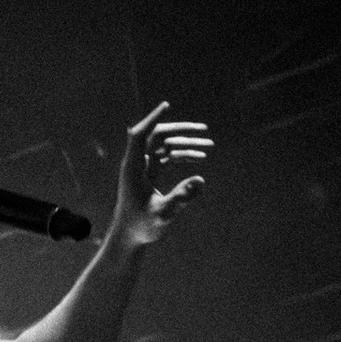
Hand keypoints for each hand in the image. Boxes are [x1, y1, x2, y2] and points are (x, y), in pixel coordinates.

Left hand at [114, 102, 209, 246]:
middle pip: (157, 136)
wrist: (130, 236)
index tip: (166, 105)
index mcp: (133, 168)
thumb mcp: (164, 213)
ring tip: (210, 144)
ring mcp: (142, 168)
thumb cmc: (142, 226)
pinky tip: (200, 157)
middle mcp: (136, 164)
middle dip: (180, 130)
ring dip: (186, 143)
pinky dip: (182, 155)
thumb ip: (181, 197)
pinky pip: (166, 157)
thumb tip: (201, 180)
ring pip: (164, 146)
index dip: (151, 119)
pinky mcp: (149, 174)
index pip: (139, 135)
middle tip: (204, 129)